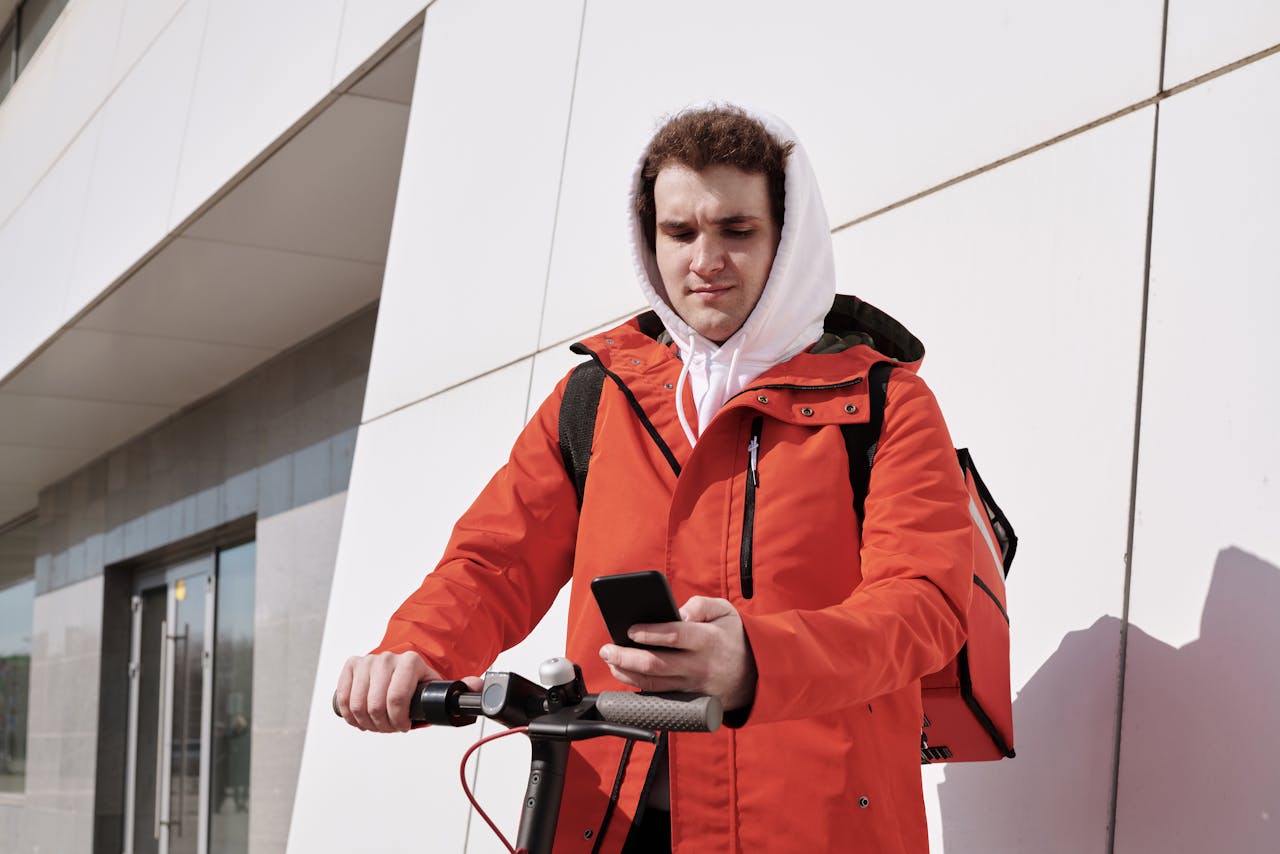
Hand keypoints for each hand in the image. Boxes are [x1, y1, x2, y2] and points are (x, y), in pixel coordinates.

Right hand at [335, 651, 482, 732]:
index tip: (404, 727)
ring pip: (357, 705)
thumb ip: (463, 687)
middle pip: (375, 706)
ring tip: (378, 725)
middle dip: (383, 725)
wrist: (401, 665)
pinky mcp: (352, 666)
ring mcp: (367, 661)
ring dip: (366, 722)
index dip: (398, 722)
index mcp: (410, 661)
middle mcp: (386, 659)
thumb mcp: (440, 685)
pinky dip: (350, 714)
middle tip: (391, 728)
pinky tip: (360, 719)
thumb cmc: (419, 681)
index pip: (397, 699)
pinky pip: (342, 698)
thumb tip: (479, 688)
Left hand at [599, 596, 756, 710]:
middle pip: (657, 665)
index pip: (675, 636)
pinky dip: (641, 686)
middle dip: (626, 657)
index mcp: (709, 640)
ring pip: (655, 684)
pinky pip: (661, 695)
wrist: (756, 674)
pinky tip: (627, 675)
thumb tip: (679, 612)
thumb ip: (701, 605)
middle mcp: (700, 666)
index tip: (629, 629)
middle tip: (607, 649)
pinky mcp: (690, 700)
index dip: (650, 633)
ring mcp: (694, 686)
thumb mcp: (726, 611)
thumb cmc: (735, 637)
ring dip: (627, 674)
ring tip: (611, 662)